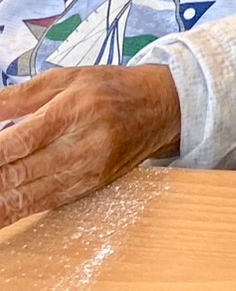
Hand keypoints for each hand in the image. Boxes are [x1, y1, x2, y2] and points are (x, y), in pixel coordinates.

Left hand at [0, 65, 180, 224]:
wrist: (163, 106)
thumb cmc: (112, 88)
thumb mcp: (67, 78)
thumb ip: (19, 96)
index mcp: (73, 110)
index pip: (19, 141)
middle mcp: (82, 143)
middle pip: (20, 173)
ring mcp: (87, 169)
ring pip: (30, 196)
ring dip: (1, 204)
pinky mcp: (90, 185)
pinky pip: (47, 203)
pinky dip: (16, 212)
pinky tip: (1, 214)